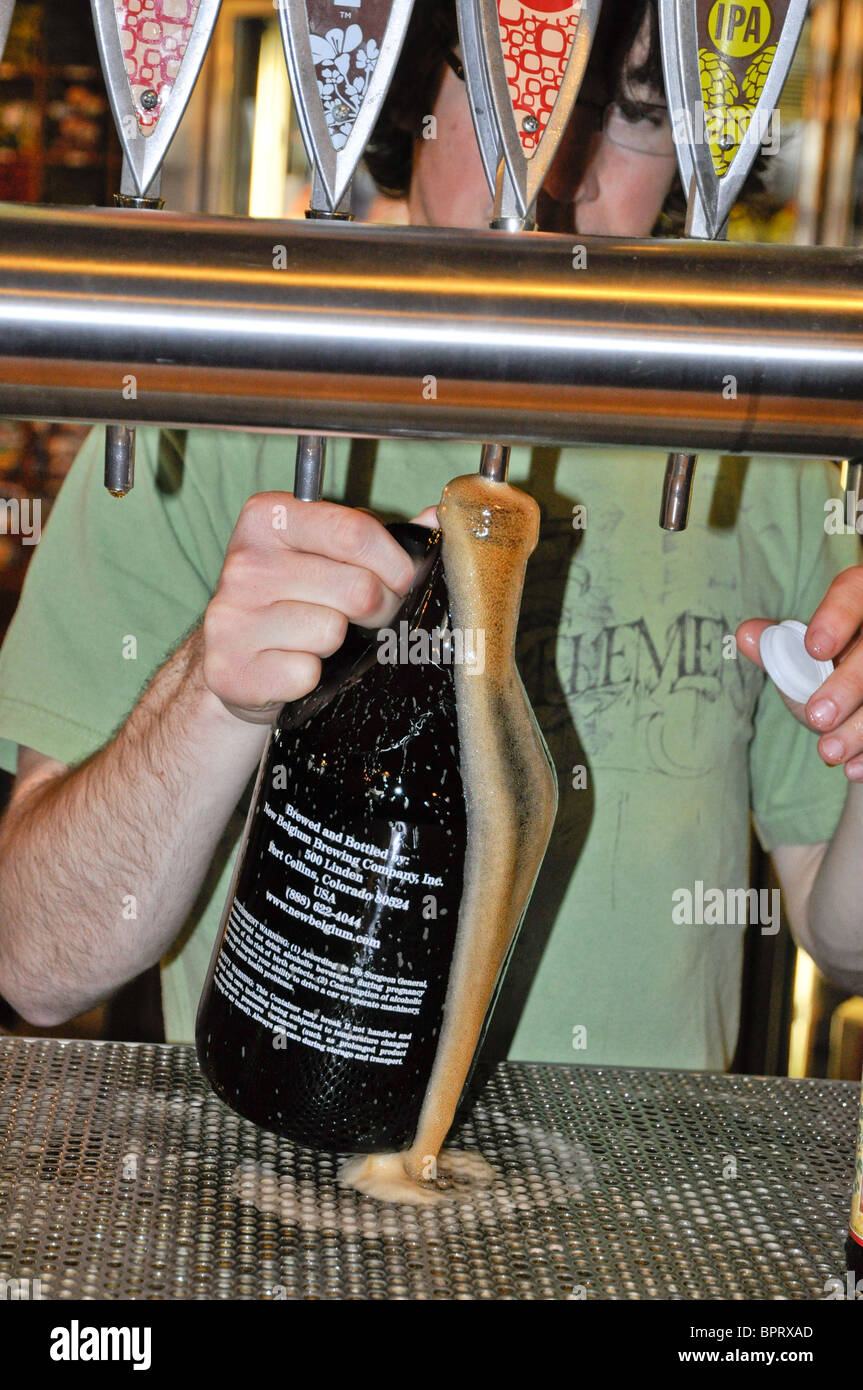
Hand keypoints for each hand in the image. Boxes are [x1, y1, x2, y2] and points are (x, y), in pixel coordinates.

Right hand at [203, 493, 428, 723]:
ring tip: (319, 639)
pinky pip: (305, 674)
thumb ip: (379, 536)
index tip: (400, 581)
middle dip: (379, 609)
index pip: (356, 531)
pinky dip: (311, 678)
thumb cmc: (294, 599)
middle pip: (356, 588)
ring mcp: (232, 616)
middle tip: (367, 618)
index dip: (396, 565)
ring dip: (339, 645)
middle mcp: (245, 562)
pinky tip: (294, 666)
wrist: (236, 659)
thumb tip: (434, 517)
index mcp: (269, 517)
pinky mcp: (231, 668)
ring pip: (331, 632)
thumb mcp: (328, 554)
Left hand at [737, 567, 862, 779]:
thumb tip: (747, 634)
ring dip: (862, 726)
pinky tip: (856, 769)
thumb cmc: (832, 676)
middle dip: (851, 683)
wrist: (858, 713)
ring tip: (829, 752)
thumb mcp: (804, 663)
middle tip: (818, 717)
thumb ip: (778, 650)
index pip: (853, 591)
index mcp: (862, 598)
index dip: (836, 617)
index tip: (814, 649)